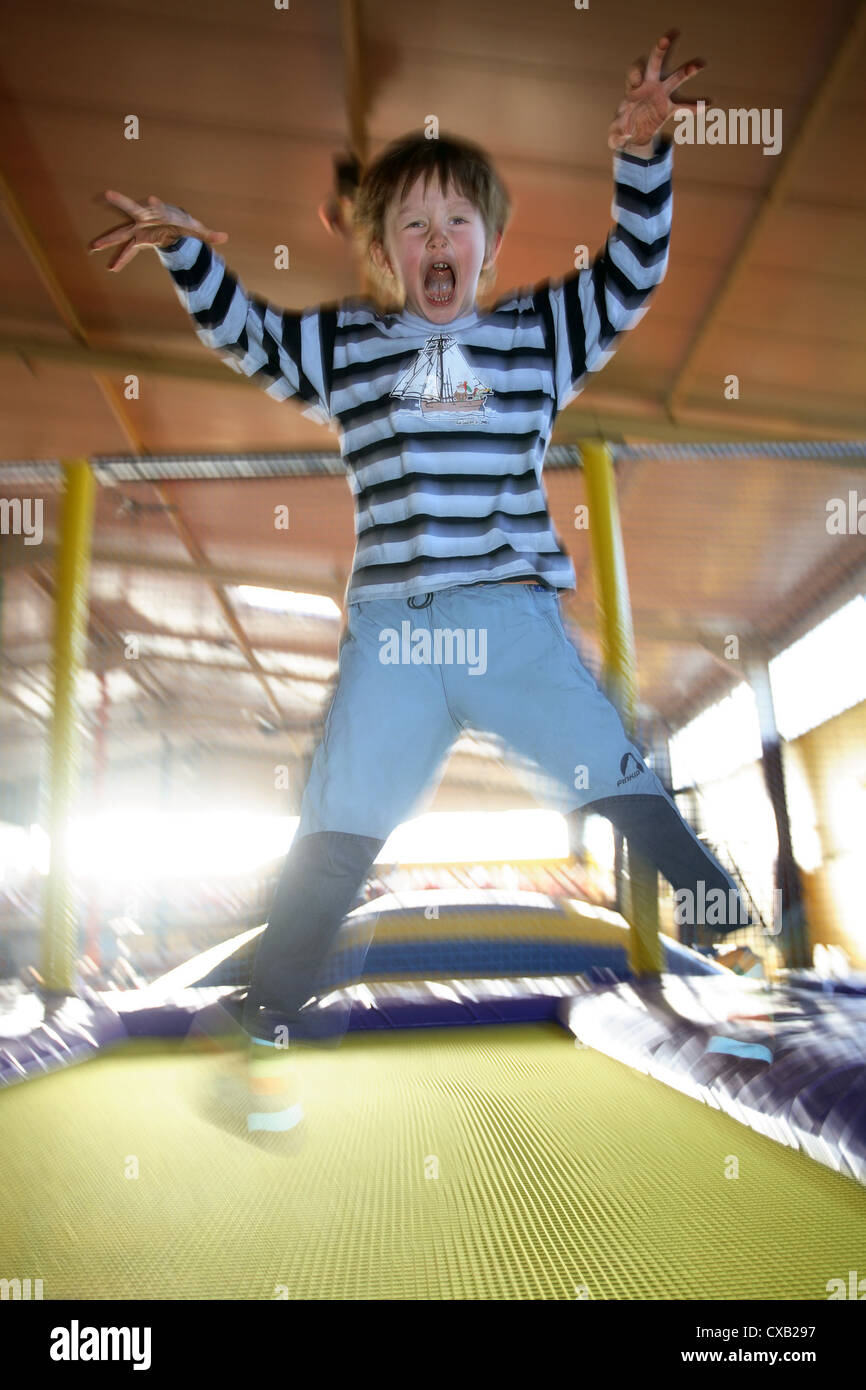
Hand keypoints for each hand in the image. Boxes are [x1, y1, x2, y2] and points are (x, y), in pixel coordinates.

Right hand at [87, 191, 228, 271]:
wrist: (172, 225)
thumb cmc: (183, 224)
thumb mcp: (197, 230)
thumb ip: (209, 234)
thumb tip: (225, 238)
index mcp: (159, 212)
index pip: (156, 206)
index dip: (154, 204)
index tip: (153, 200)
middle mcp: (146, 218)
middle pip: (131, 211)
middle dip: (120, 203)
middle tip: (106, 193)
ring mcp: (139, 229)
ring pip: (121, 233)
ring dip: (108, 240)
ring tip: (92, 247)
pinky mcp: (138, 240)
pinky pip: (127, 250)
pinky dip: (120, 259)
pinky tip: (111, 269)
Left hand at [608, 29, 708, 152]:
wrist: (635, 131)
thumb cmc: (622, 126)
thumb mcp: (616, 133)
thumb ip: (615, 135)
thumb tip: (621, 138)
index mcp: (633, 88)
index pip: (634, 75)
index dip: (635, 74)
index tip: (637, 79)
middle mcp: (648, 86)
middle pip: (654, 65)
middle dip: (659, 52)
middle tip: (665, 40)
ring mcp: (661, 94)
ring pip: (674, 79)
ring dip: (686, 71)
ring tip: (699, 65)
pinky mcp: (669, 107)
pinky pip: (682, 106)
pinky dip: (694, 106)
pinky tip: (707, 104)